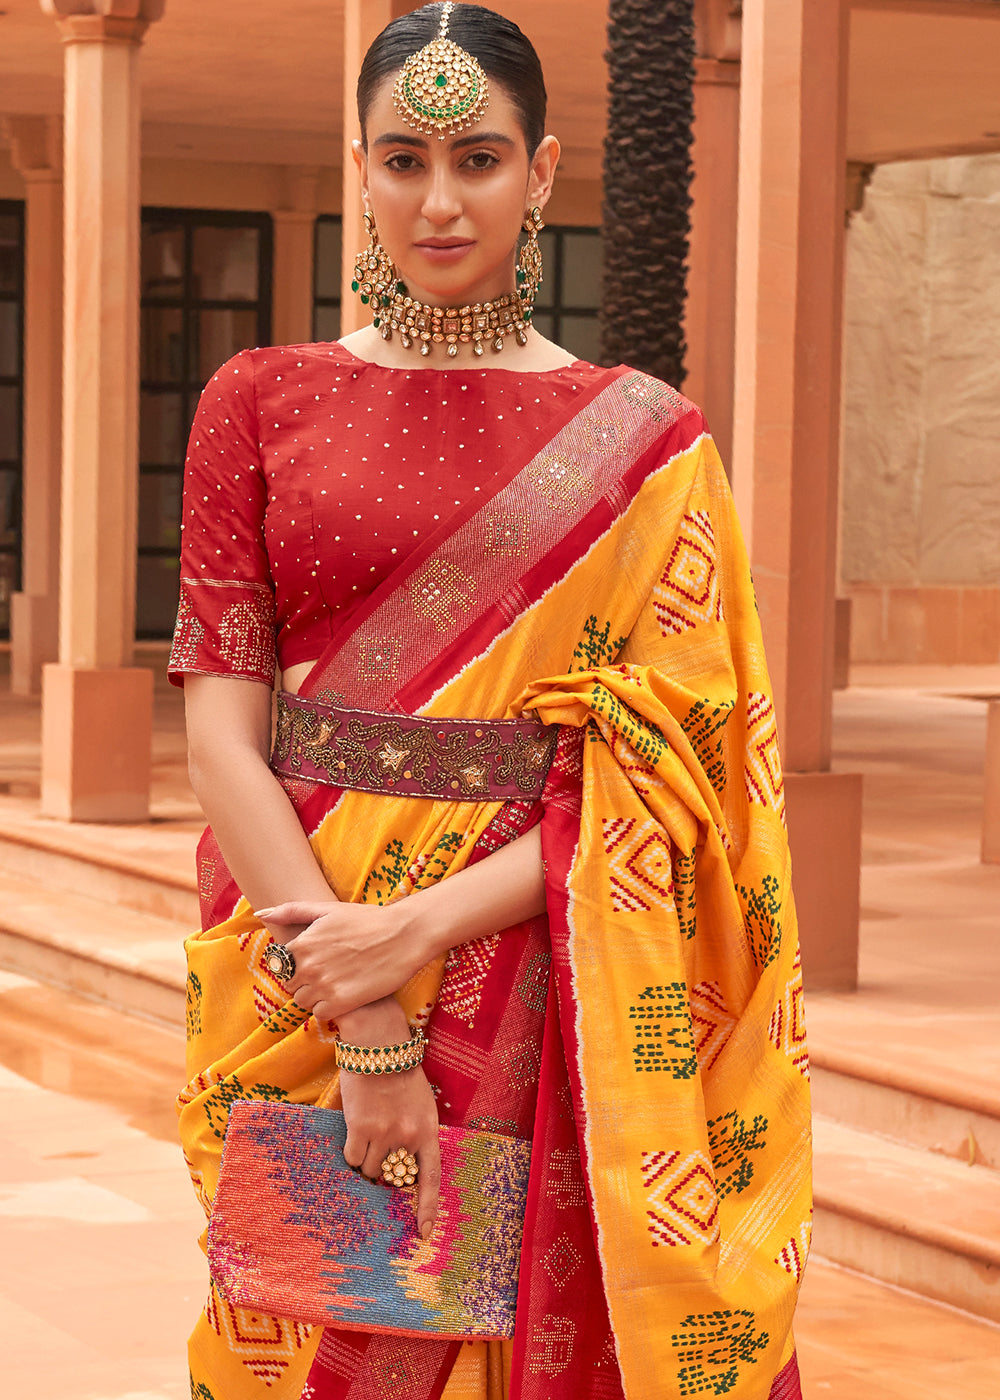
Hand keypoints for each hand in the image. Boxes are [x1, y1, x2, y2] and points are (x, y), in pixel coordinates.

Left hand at [256, 898, 429, 1019]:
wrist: (404, 935)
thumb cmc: (368, 919)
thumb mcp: (328, 909)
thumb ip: (292, 910)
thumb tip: (261, 914)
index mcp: (302, 943)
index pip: (281, 965)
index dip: (297, 965)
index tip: (317, 961)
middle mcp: (308, 965)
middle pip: (290, 986)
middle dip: (304, 982)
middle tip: (328, 974)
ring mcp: (324, 985)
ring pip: (303, 1002)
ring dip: (315, 997)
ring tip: (337, 984)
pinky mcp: (341, 1002)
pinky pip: (320, 1014)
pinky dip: (329, 1009)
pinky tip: (345, 995)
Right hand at [340, 1061, 440, 1239]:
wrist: (380, 1047)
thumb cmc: (400, 1075)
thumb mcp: (420, 1106)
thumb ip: (413, 1135)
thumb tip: (397, 1169)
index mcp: (428, 1131)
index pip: (430, 1179)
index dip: (427, 1208)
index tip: (423, 1233)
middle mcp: (408, 1137)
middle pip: (393, 1177)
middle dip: (384, 1173)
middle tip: (379, 1151)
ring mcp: (384, 1135)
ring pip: (368, 1169)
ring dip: (364, 1159)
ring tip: (366, 1132)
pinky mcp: (360, 1129)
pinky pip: (352, 1157)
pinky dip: (350, 1151)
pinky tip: (353, 1129)